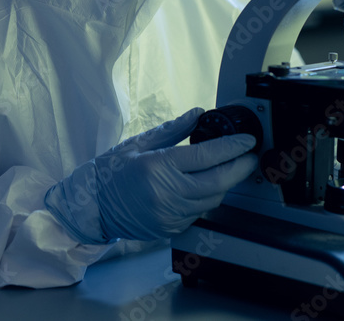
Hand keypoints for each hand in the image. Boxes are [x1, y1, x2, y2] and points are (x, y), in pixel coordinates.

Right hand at [45, 107, 256, 242]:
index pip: (207, 156)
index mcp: (158, 167)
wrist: (92, 206)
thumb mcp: (139, 144)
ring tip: (230, 168)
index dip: (233, 147)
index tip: (248, 140)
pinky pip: (200, 212)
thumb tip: (198, 114)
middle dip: (241, 167)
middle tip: (251, 155)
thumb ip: (173, 130)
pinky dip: (207, 197)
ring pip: (213, 199)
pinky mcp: (172, 228)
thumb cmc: (110, 172)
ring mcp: (170, 215)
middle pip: (219, 181)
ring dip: (226, 183)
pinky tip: (206, 185)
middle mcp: (167, 194)